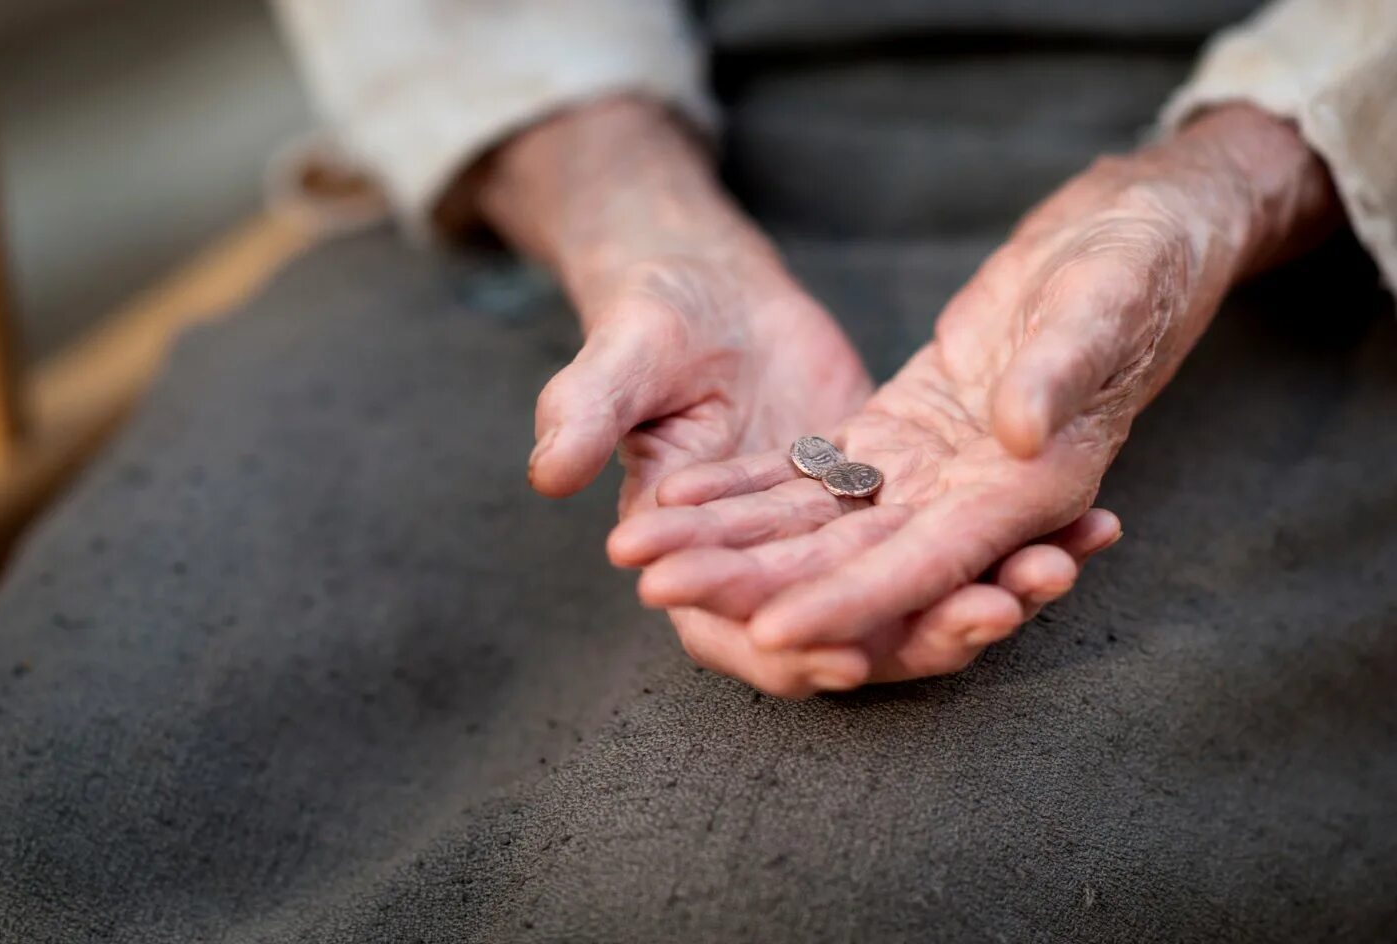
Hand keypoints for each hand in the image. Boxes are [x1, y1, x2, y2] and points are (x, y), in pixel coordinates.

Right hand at [475, 97, 1121, 694]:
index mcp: (693, 557)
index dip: (791, 652)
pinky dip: (1016, 535)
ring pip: (919, 591)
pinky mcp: (892, 498)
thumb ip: (587, 413)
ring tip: (1056, 565)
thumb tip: (548, 474)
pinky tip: (1088, 524)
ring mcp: (840, 536)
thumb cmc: (649, 320)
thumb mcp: (622, 358)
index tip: (850, 653)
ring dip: (986, 592)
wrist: (707, 287)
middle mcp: (776, 568)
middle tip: (994, 609)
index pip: (740, 634)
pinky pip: (958, 532)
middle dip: (924, 633)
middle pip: (853, 629)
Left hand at [611, 104, 1337, 686]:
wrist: (1131, 240)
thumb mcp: (1108, 303)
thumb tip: (1016, 436)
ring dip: (731, 542)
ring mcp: (931, 471)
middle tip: (660, 590)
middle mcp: (975, 497)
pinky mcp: (900, 434)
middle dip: (753, 583)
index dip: (847, 602)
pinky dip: (747, 487)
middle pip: (849, 561)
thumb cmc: (1139, 267)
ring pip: (816, 525)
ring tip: (643, 553)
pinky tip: (680, 496)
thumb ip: (1061, 372)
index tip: (768, 634)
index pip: (926, 564)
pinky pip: (812, 474)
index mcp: (1032, 487)